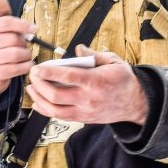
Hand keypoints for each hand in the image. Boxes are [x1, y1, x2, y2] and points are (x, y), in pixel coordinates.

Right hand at [0, 0, 36, 98]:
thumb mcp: (1, 32)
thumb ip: (3, 16)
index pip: (6, 23)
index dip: (23, 25)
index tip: (34, 29)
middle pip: (12, 39)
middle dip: (24, 43)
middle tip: (26, 46)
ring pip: (14, 54)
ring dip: (26, 55)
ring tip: (26, 56)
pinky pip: (14, 68)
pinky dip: (25, 66)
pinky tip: (27, 65)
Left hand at [26, 45, 148, 124]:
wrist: (136, 103)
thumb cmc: (124, 80)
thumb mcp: (114, 62)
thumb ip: (94, 55)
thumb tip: (78, 49)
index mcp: (95, 81)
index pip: (67, 77)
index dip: (49, 73)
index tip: (37, 68)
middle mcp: (88, 99)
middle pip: (56, 96)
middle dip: (40, 85)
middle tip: (32, 75)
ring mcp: (85, 111)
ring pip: (55, 110)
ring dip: (39, 99)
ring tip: (32, 88)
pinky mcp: (83, 119)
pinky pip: (60, 117)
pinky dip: (46, 110)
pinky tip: (38, 102)